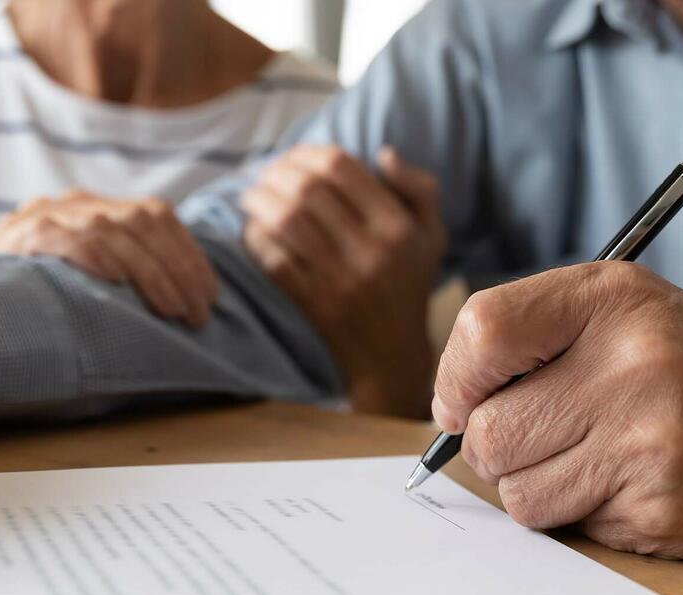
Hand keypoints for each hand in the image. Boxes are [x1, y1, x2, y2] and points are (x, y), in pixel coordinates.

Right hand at [0, 190, 219, 328]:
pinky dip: (98, 258)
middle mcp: (73, 203)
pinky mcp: (21, 235)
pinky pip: (69, 239)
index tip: (211, 295)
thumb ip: (123, 273)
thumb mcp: (82, 278)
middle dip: (180, 270)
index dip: (190, 254)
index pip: (157, 215)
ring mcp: (45, 215)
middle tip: (199, 314)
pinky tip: (118, 282)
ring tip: (175, 311)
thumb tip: (187, 304)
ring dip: (152, 274)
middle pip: (144, 222)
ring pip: (114, 230)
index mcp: (94, 208)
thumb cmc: (32, 302)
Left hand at [242, 146, 445, 417]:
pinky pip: (274, 259)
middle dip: (277, 172)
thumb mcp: (431, 235)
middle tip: (264, 172)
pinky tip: (253, 228)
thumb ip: (418, 188)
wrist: (392, 354)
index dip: (308, 152)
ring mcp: (339, 279)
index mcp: (397, 227)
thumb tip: (383, 153)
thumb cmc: (408, 284)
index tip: (293, 156)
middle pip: (308, 189)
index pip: (342, 168)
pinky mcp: (314, 303)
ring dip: (260, 200)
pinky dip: (257, 238)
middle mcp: (370, 250)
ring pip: (285, 221)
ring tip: (251, 195)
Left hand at [431, 263, 682, 558]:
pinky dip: (583, 513)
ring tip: (590, 457)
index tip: (463, 400)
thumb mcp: (628, 307)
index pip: (483, 333)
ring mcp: (648, 442)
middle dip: (495, 445)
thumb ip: (535, 332)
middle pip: (488, 431)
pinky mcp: (661, 508)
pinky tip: (628, 482)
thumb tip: (450, 402)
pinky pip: (569, 526)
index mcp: (613, 300)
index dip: (455, 378)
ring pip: (518, 492)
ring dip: (537, 485)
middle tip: (536, 436)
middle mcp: (631, 365)